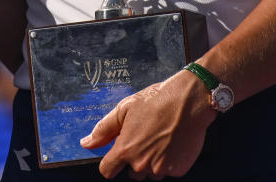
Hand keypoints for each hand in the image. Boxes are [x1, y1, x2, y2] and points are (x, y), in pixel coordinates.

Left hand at [79, 71, 214, 178]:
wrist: (188, 102)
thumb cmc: (156, 102)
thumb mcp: (124, 109)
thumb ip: (103, 129)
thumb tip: (86, 143)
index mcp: (125, 149)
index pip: (107, 170)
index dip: (110, 163)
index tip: (115, 157)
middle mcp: (141, 163)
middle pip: (132, 173)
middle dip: (135, 159)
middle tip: (144, 138)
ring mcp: (160, 169)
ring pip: (150, 173)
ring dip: (152, 161)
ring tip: (159, 139)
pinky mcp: (178, 170)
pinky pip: (168, 171)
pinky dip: (168, 161)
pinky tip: (171, 143)